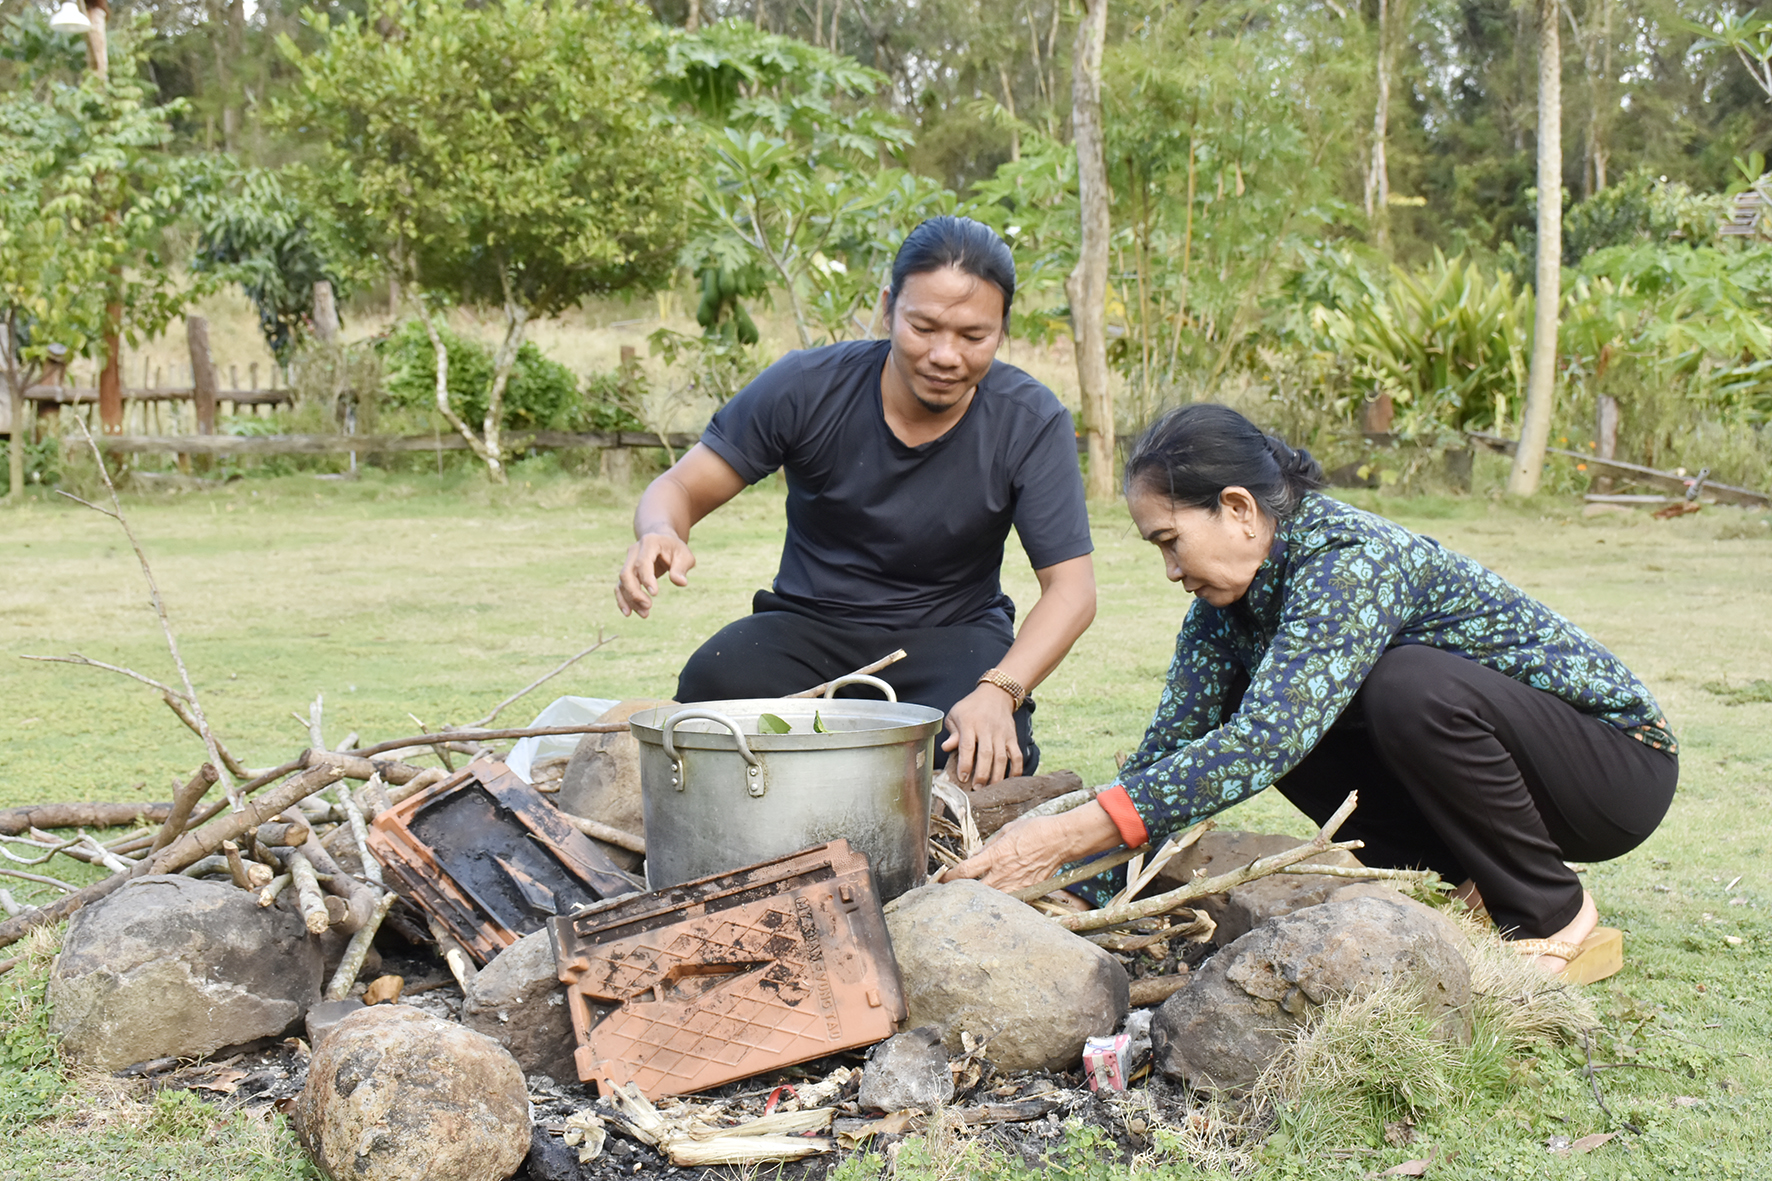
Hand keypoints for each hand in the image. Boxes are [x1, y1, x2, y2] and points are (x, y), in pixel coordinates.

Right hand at [616, 531, 694, 617]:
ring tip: (645, 614)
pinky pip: (620, 587)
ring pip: (623, 582)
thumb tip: (681, 582)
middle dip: (635, 592)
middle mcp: (634, 551)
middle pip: (627, 573)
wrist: (662, 540)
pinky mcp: (627, 572)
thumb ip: (681, 568)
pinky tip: (629, 613)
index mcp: (649, 543)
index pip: (643, 562)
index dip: (646, 578)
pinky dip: (622, 600)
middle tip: (648, 607)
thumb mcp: (684, 555)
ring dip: (631, 600)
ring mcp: (628, 561)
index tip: (654, 594)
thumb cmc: (675, 549)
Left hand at [941, 683, 1021, 786]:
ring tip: (989, 789)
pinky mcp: (1013, 737)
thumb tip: (946, 748)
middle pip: (986, 754)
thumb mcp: (956, 715)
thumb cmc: (971, 707)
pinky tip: (1010, 781)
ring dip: (996, 776)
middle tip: (976, 788)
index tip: (962, 778)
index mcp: (970, 723)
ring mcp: (1002, 734)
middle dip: (981, 774)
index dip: (965, 764)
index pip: (967, 746)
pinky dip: (1016, 770)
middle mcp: (987, 729)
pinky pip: (1017, 755)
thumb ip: (952, 733)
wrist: (996, 694)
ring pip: (1002, 757)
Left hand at [941, 804, 1119, 892]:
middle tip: (950, 893)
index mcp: (994, 855)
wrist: (1061, 840)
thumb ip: (989, 845)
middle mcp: (1002, 873)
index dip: (949, 878)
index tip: (942, 880)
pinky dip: (999, 900)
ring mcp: (1015, 885)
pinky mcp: (1027, 891)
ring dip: (978, 898)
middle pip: (973, 890)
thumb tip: (977, 855)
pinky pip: (1008, 900)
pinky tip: (995, 900)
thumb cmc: (1036, 830)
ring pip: (989, 899)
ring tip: (969, 899)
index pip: (964, 871)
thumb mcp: (1007, 830)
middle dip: (959, 892)